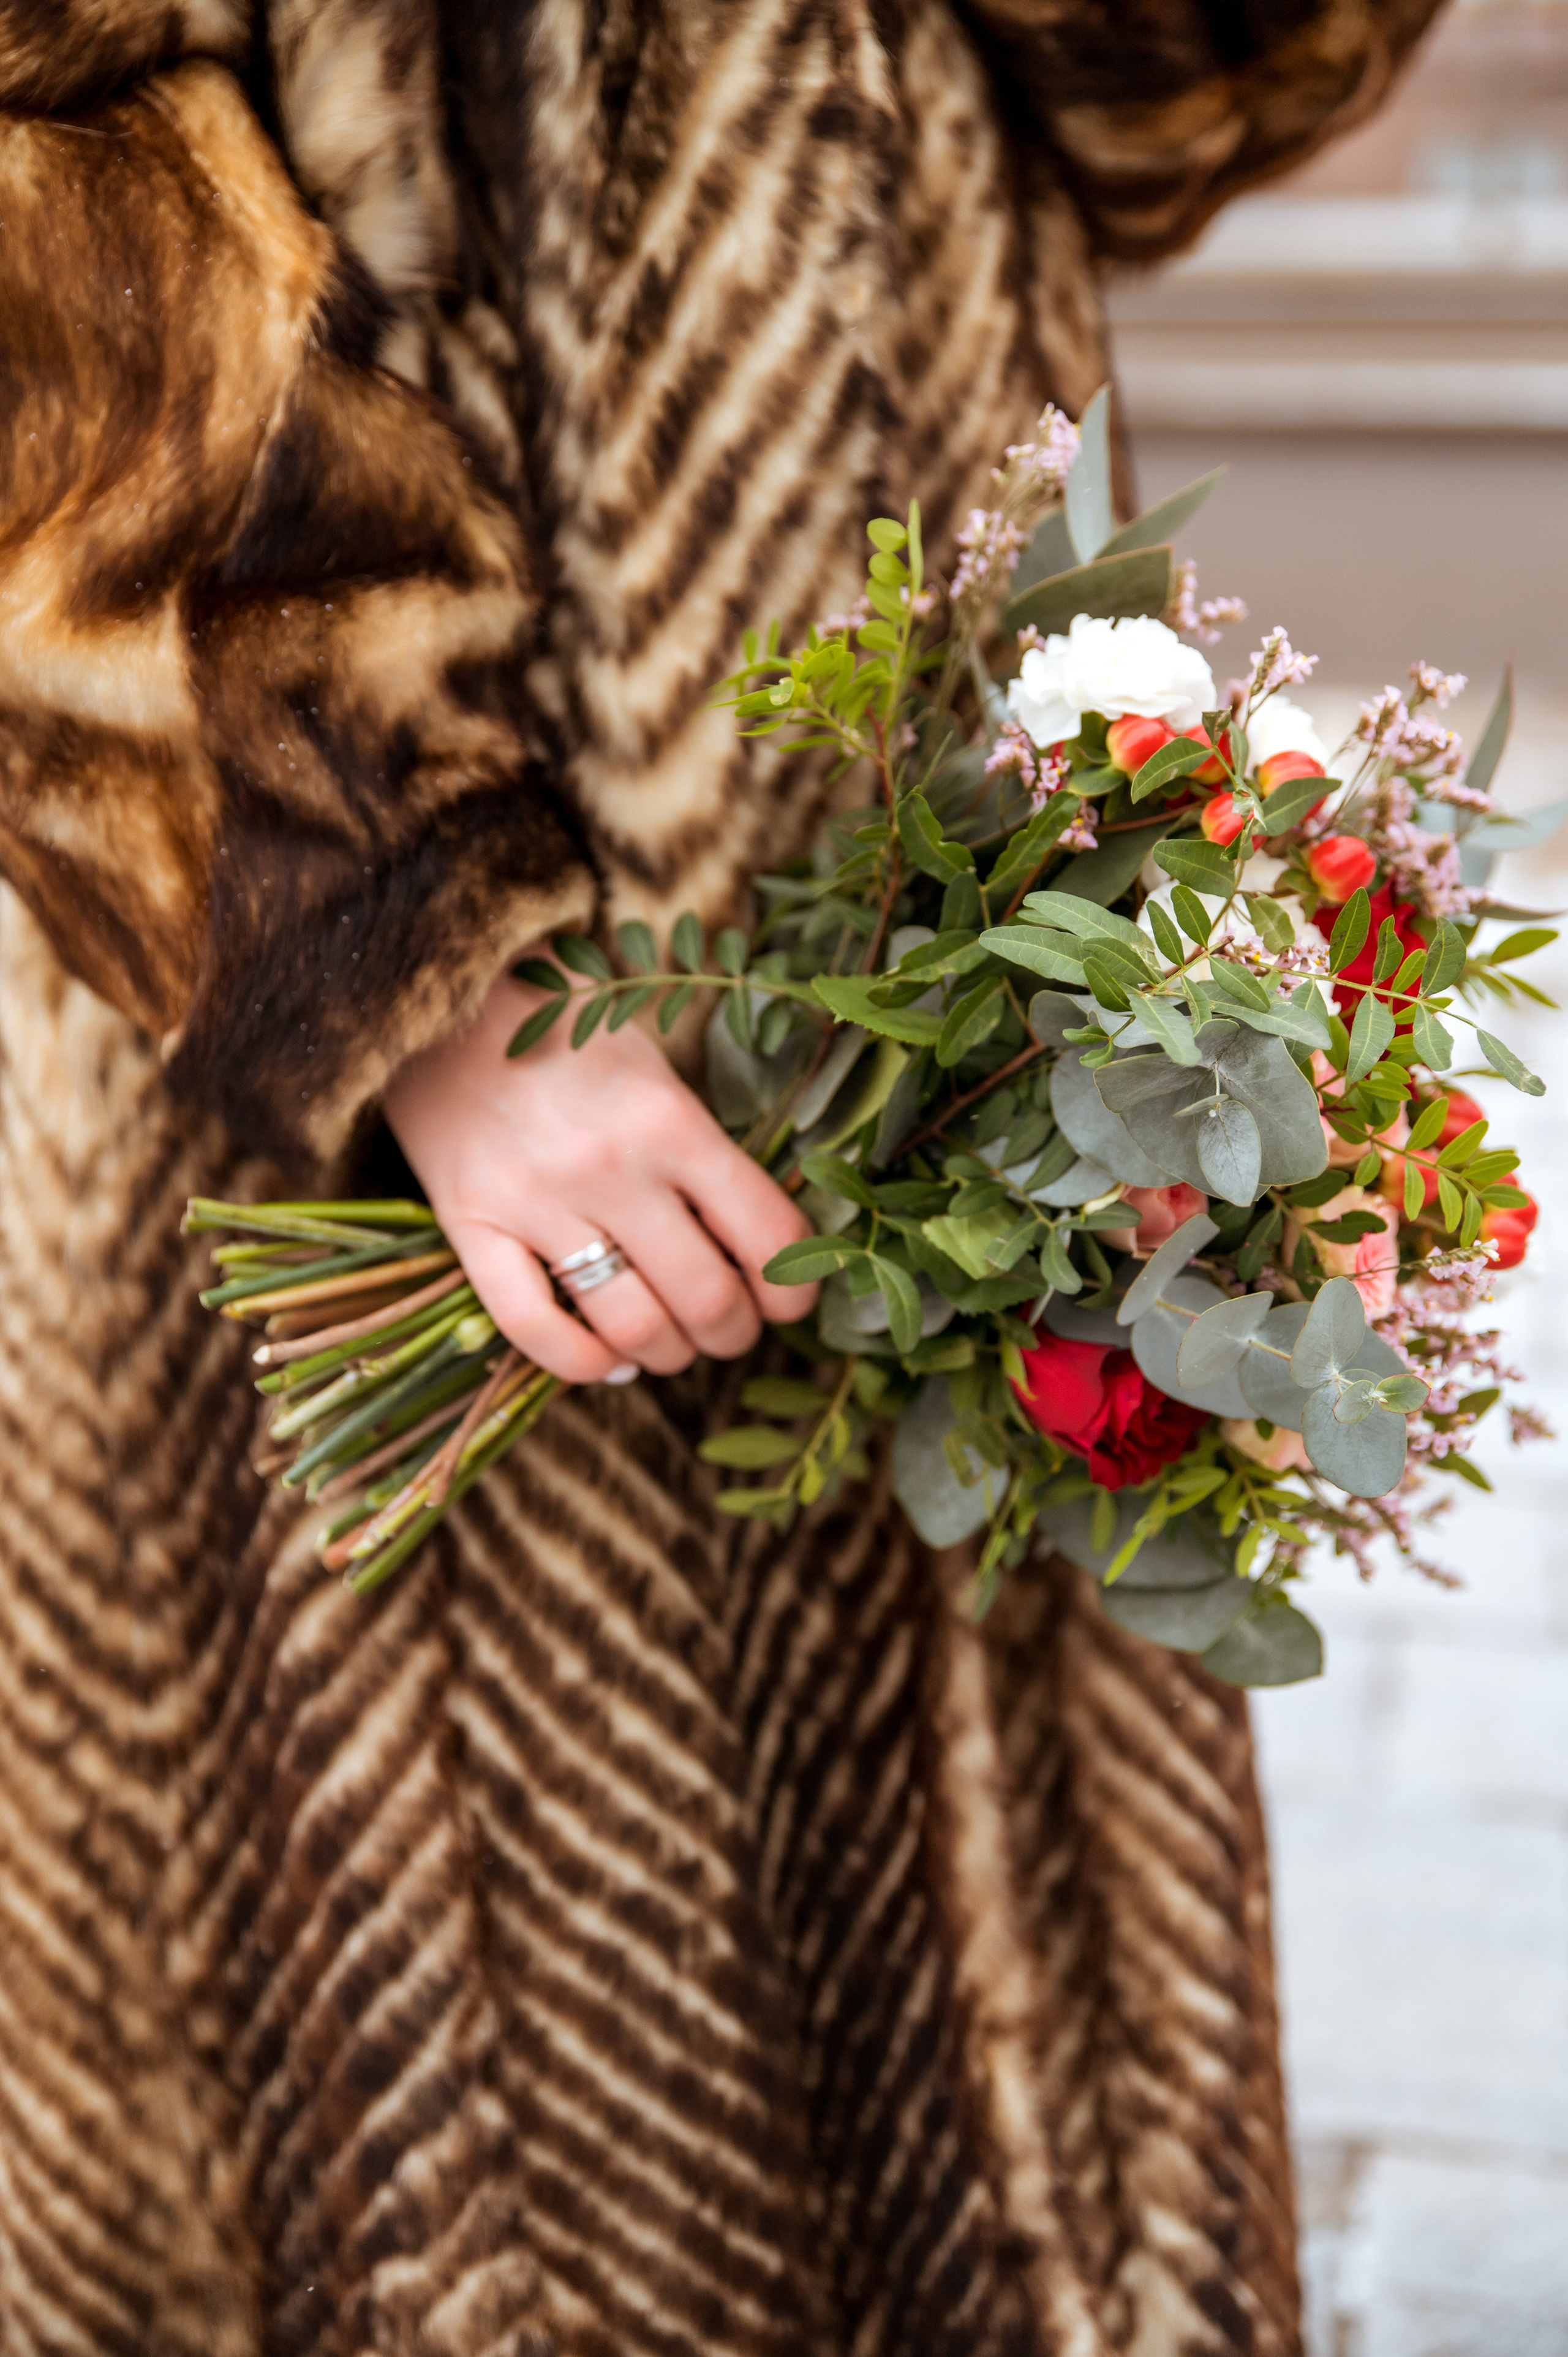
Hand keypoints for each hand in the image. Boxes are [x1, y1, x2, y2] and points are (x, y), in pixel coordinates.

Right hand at [383, 973, 819, 1384]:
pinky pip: (534, 1329)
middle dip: (733, 1333)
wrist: (442, 998)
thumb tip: (756, 1243)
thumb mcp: (656, 1068)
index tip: (787, 1302)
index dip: (791, 1289)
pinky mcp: (470, 1225)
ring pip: (632, 1326)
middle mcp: (611, 1167)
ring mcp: (536, 1201)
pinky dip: (584, 1364)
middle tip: (728, 1328)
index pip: (767, 1234)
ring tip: (671, 1345)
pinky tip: (608, 1360)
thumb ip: (703, 1148)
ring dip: (667, 1354)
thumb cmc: (565, 1032)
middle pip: (705, 1298)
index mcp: (671, 1120)